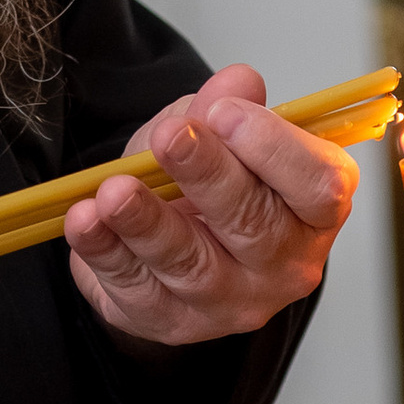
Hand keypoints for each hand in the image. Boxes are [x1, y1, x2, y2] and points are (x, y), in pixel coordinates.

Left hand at [63, 63, 354, 351]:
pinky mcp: (172, 322)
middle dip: (208, 176)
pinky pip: (137, 289)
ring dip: (149, 223)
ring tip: (115, 190)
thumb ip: (224, 106)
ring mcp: (230, 301)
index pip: (319, 187)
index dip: (275, 149)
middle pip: (256, 226)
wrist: (164, 237)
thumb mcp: (214, 130)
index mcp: (315, 209)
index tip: (225, 113)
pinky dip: (106, 251)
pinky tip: (85, 220)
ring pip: (192, 265)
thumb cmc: (205, 181)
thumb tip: (238, 81)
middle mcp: (285, 264)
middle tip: (170, 137)